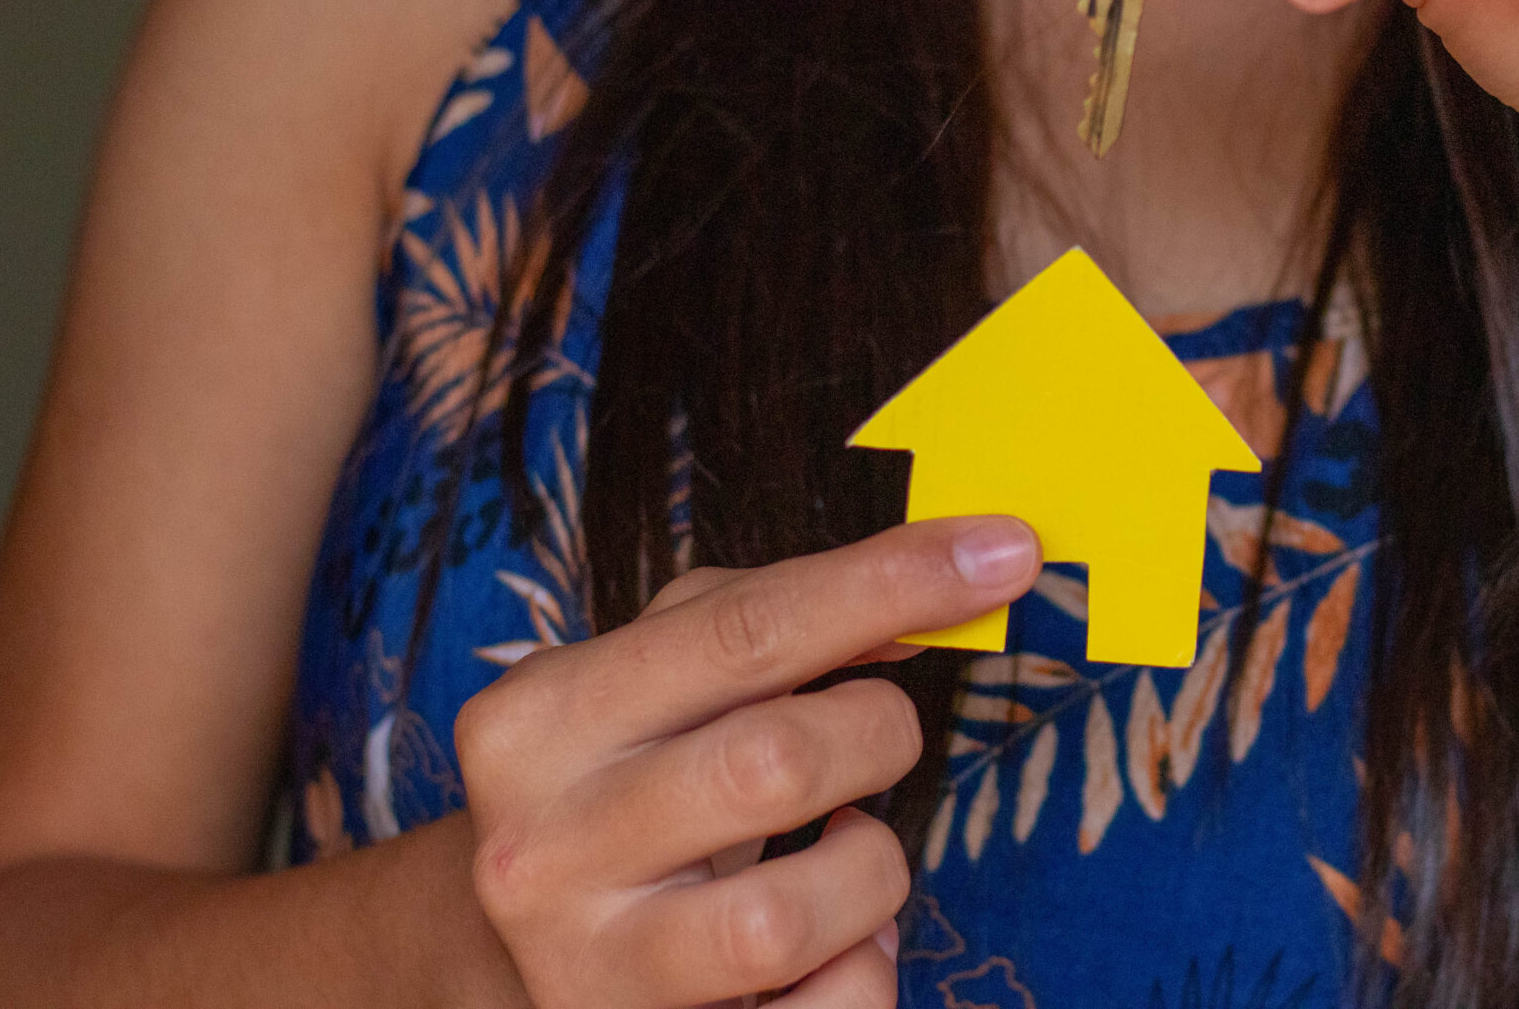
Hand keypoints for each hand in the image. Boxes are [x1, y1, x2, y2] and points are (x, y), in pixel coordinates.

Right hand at [455, 516, 1041, 1008]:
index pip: (746, 631)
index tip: (1005, 552)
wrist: (514, 950)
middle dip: (876, 734)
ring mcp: (586, 967)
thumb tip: (929, 593)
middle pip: (778, 765)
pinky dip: (866, 967)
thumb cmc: (618, 785)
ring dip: (869, 867)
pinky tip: (834, 937)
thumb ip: (771, 623)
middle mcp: (542, 848)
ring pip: (791, 917)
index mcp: (539, 721)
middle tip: (877, 734)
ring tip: (843, 846)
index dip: (892, 583)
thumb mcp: (656, 680)